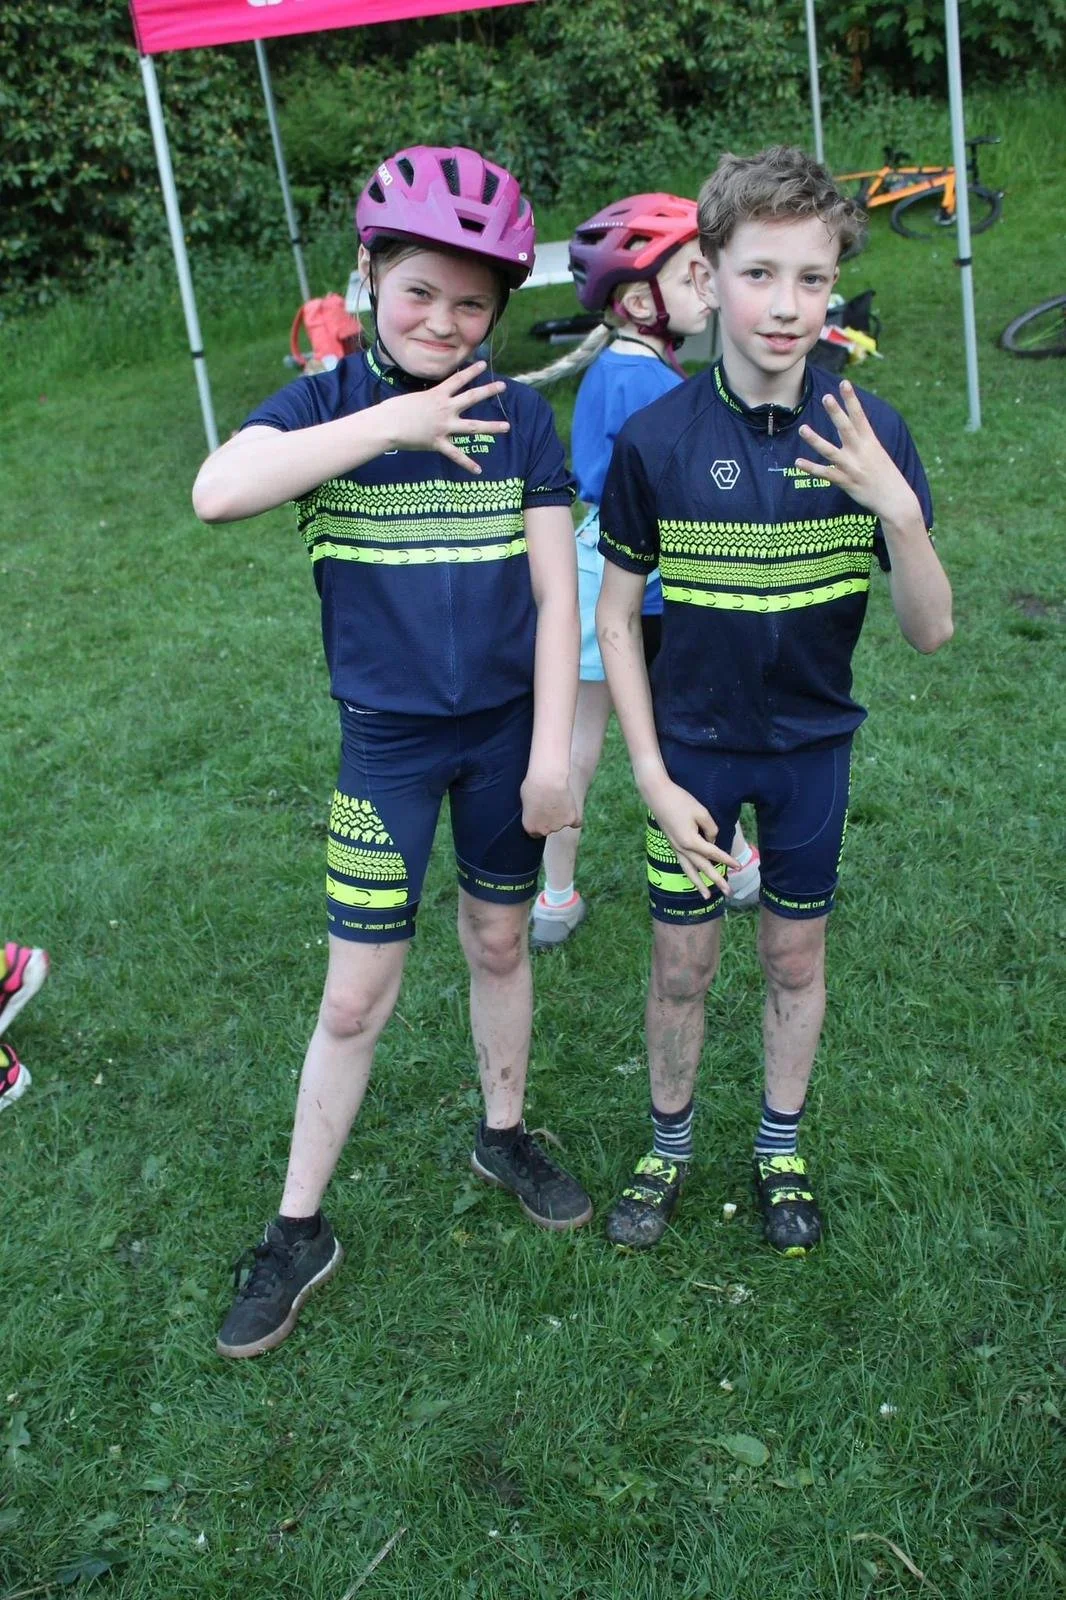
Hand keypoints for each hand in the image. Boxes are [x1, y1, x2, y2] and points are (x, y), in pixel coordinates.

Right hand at [384, 361, 508, 472]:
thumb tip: (430, 400)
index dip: (471, 371)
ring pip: (472, 427)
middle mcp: (445, 409)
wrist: (386, 425)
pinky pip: (456, 455)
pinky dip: (467, 464)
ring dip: (491, 427)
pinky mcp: (438, 443)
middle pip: (471, 398)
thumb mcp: (413, 398)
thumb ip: (426, 399)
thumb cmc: (393, 410)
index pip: (458, 379)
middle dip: (488, 391)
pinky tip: (478, 470)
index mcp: (437, 395)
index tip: (484, 365)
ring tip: (507, 427)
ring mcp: (443, 427)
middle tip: (503, 387)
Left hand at [520, 770, 579, 836]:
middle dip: (549, 820)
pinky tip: (571, 810)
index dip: (538, 824)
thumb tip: (536, 810)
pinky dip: (575, 818)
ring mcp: (559, 826)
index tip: (540, 816)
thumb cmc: (533, 785)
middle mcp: (544, 830)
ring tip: (559, 799)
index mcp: (530, 826)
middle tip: (549, 804)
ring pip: (561, 824)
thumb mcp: (525, 800)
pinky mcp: (571, 819)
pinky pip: (576, 822)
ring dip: (561, 816)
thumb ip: (531, 811)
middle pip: (548, 829)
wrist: (548, 779)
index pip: (535, 833)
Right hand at [646, 777, 737, 898]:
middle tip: (729, 893)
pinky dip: (690, 874)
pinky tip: (694, 878)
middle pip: (703, 868)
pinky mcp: (672, 845)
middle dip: (717, 880)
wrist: (657, 795)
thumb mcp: (701, 812)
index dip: (727, 860)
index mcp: (691, 841)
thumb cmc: (680, 801)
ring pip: (689, 871)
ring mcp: (676, 848)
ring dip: (699, 885)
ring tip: (707, 897)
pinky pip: (683, 864)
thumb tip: (712, 841)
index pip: (714, 853)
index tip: (739, 867)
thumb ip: (711, 829)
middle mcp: (683, 849)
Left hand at [795, 380, 918, 524]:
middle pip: (845, 428)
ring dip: (815, 440)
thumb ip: (864, 441)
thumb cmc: (886, 475)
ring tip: (802, 429)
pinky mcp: (846, 482)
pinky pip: (825, 474)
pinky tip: (798, 462)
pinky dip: (811, 468)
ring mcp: (852, 467)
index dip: (851, 399)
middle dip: (836, 412)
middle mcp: (860, 451)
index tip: (844, 383)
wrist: (895, 500)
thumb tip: (854, 429)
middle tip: (826, 397)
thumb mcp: (878, 453)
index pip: (860, 416)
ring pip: (830, 451)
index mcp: (871, 441)